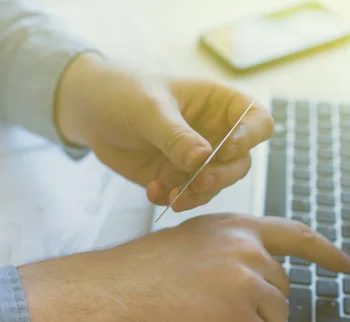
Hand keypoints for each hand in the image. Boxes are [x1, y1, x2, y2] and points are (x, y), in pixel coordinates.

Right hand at [19, 215, 349, 321]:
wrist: (115, 286)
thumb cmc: (146, 266)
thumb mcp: (196, 238)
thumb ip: (233, 246)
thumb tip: (258, 270)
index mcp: (237, 226)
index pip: (296, 235)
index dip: (324, 252)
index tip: (344, 263)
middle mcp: (247, 249)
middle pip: (282, 288)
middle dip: (259, 303)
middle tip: (217, 303)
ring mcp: (245, 281)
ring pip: (276, 317)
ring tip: (208, 314)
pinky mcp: (238, 315)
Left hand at [55, 53, 272, 211]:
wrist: (91, 113)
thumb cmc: (124, 94)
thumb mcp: (149, 109)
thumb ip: (176, 135)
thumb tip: (202, 160)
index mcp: (219, 105)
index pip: (257, 121)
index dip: (249, 137)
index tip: (225, 148)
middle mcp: (215, 134)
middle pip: (240, 162)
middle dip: (221, 176)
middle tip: (199, 182)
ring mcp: (196, 160)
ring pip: (215, 186)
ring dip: (197, 195)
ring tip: (172, 197)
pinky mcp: (176, 179)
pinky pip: (186, 196)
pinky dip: (173, 199)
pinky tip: (153, 192)